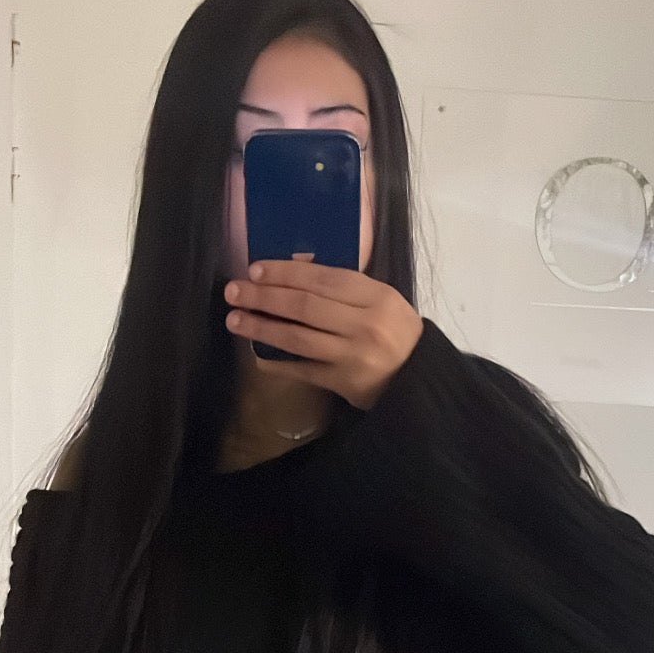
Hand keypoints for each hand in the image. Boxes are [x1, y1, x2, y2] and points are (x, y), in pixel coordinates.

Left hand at [222, 257, 423, 410]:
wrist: (419, 377)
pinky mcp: (344, 383)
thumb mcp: (381, 299)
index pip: (323, 279)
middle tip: (234, 291)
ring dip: (262, 328)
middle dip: (265, 296)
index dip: (286, 273)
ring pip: (299, 338)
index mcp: (376, 296)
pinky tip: (257, 357)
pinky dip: (278, 364)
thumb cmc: (395, 331)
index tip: (256, 269)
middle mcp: (364, 325)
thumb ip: (345, 286)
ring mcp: (352, 356)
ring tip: (235, 319)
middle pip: (305, 306)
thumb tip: (293, 269)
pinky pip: (304, 371)